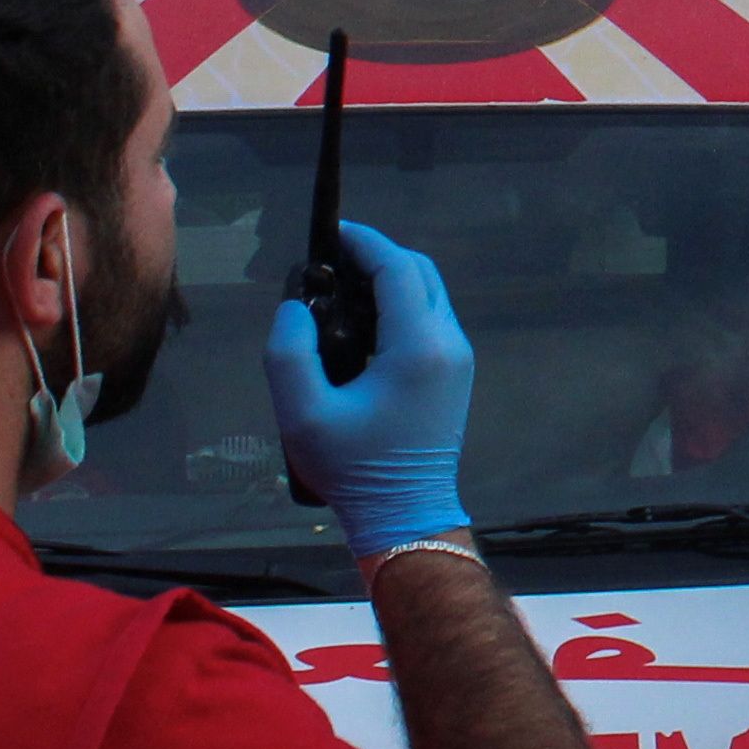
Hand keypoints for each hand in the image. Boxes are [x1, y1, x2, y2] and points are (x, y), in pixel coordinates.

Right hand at [267, 218, 473, 554]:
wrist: (405, 514)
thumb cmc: (354, 467)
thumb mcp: (303, 414)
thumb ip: (290, 352)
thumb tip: (297, 307)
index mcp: (420, 344)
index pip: (397, 269)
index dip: (365, 243)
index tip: (332, 234)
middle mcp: (449, 342)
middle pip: (419, 273)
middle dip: (377, 258)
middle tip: (332, 263)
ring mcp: (458, 358)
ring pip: (428, 295)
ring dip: (389, 282)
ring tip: (340, 291)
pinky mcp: (455, 374)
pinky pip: (430, 320)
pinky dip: (400, 307)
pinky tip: (361, 324)